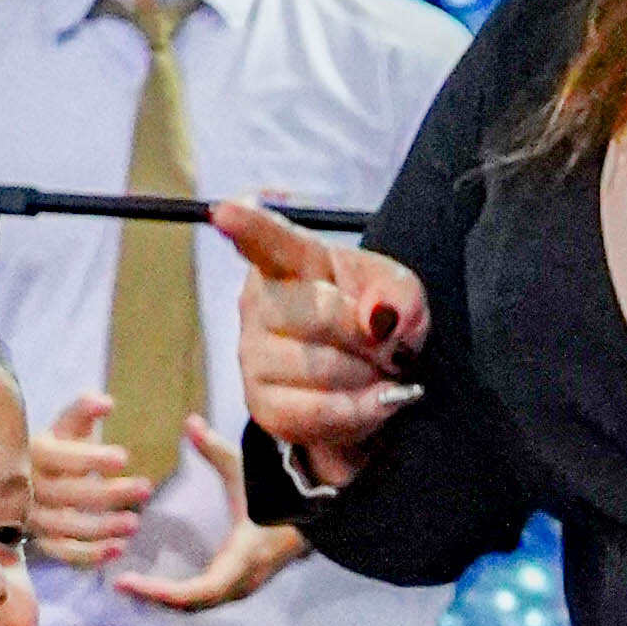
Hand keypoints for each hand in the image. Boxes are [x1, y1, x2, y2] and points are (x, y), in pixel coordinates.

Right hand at [31, 388, 157, 574]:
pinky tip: (119, 549)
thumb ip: (83, 412)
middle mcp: (30, 486)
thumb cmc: (55, 449)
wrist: (20, 481)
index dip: (90, 459)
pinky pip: (64, 553)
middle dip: (109, 493)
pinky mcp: (42, 541)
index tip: (124, 457)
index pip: (61, 457)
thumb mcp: (66, 428)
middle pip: (68, 494)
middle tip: (146, 488)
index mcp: (35, 452)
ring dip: (102, 527)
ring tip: (135, 523)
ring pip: (66, 527)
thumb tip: (106, 401)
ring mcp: (34, 516)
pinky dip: (91, 555)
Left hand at [116, 420, 308, 614]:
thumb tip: (190, 422)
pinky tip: (155, 584)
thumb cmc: (283, 489)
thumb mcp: (247, 469)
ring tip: (132, 586)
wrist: (319, 512)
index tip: (128, 583)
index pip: (199, 590)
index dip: (161, 592)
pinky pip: (206, 598)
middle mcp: (243, 581)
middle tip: (120, 585)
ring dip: (165, 600)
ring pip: (198, 605)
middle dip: (155, 597)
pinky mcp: (241, 583)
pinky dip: (179, 596)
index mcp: (243, 557)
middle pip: (192, 605)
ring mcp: (244, 586)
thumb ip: (216, 449)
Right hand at [217, 199, 428, 496]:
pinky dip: (357, 412)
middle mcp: (260, 303)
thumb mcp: (403, 295)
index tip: (223, 212)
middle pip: (316, 314)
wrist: (370, 382)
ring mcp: (253, 356)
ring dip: (366, 377)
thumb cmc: (378, 322)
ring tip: (375, 373)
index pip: (268, 240)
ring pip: (319, 368)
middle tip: (387, 347)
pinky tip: (369, 402)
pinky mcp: (261, 405)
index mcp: (292, 260)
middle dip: (366, 337)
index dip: (246, 226)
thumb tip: (375, 319)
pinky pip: (316, 413)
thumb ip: (399, 295)